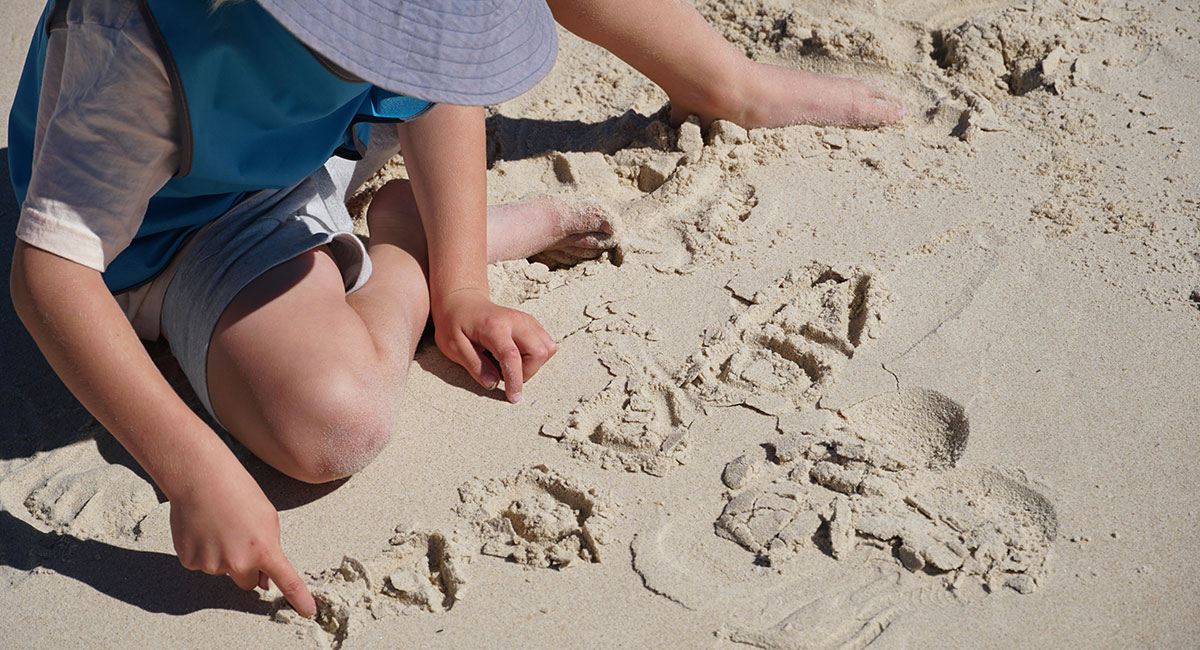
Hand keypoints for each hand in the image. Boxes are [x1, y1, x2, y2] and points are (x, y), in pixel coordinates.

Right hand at [168, 455, 315, 616]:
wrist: (200, 478)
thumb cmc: (238, 491)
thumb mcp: (267, 518)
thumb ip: (269, 549)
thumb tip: (263, 581)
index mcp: (264, 548)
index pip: (286, 580)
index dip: (298, 598)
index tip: (308, 611)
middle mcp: (238, 562)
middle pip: (247, 582)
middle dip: (247, 568)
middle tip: (239, 539)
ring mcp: (212, 564)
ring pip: (223, 571)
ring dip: (223, 555)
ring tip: (219, 525)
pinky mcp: (190, 561)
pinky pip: (201, 564)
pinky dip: (203, 551)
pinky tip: (203, 528)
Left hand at [433, 288, 556, 401]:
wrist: (462, 300)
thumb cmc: (455, 323)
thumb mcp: (454, 347)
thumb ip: (474, 365)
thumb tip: (492, 384)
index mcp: (493, 327)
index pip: (512, 356)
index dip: (515, 380)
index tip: (513, 397)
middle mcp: (515, 321)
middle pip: (539, 351)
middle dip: (528, 371)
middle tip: (507, 373)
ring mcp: (526, 320)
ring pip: (548, 347)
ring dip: (534, 363)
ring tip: (511, 363)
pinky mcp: (531, 323)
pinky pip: (546, 343)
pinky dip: (536, 355)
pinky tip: (517, 355)